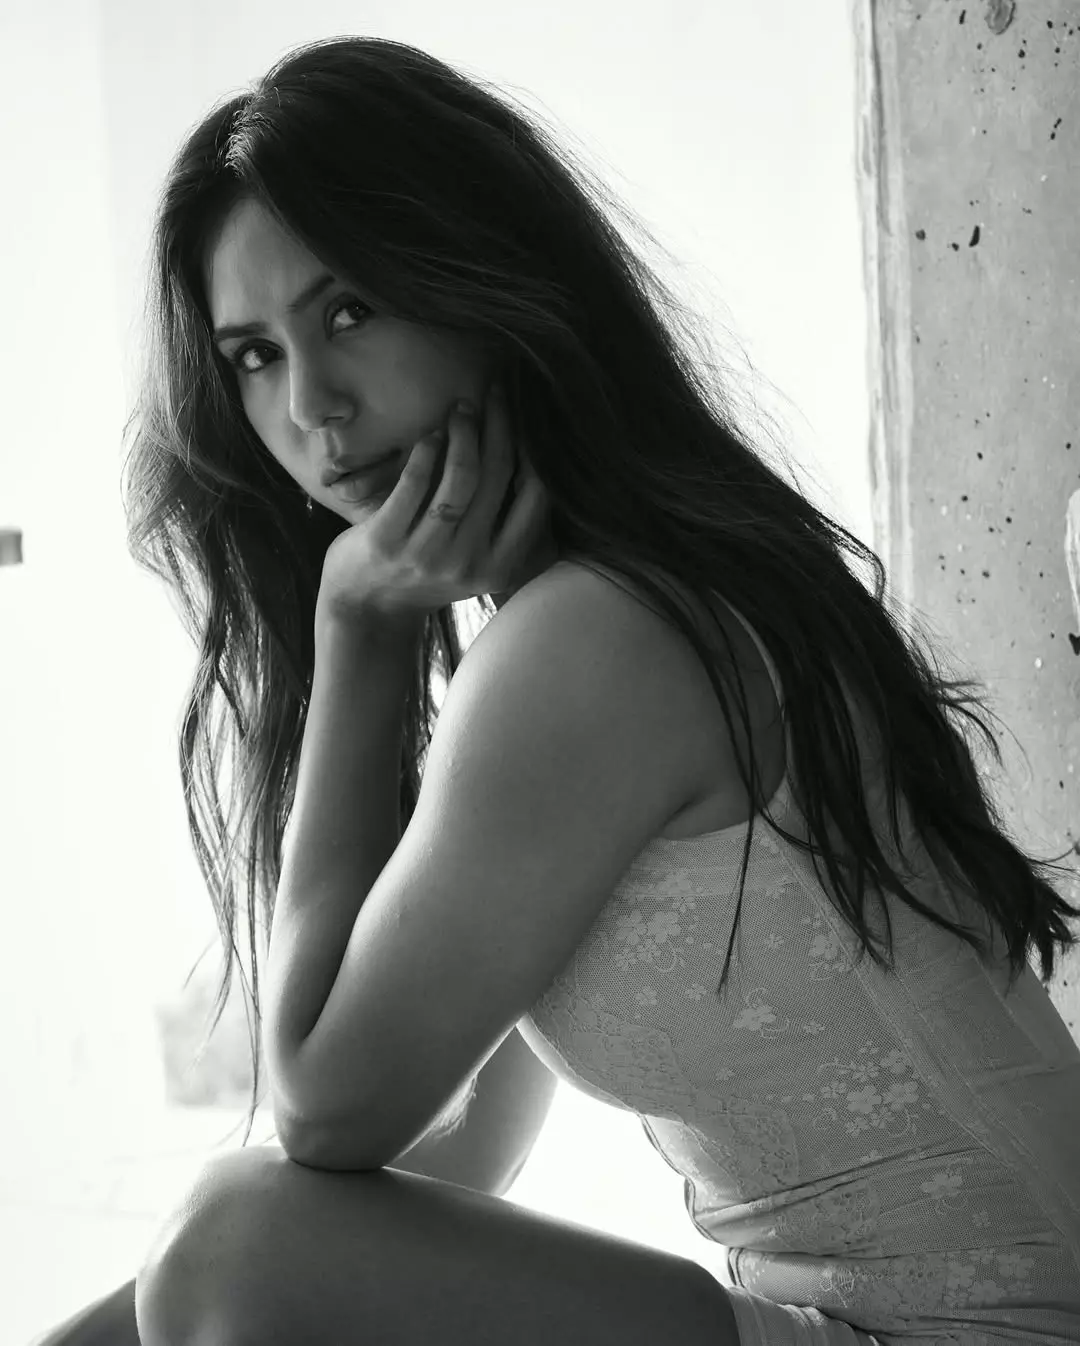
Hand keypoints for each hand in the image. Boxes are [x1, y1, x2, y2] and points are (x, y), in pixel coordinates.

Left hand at [316, 381, 551, 627]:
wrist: (367, 608)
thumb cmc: (427, 572)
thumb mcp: (476, 562)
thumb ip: (502, 525)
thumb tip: (533, 455)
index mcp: (498, 568)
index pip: (535, 500)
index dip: (535, 452)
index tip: (528, 418)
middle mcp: (467, 564)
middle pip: (497, 479)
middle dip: (501, 427)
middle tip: (497, 394)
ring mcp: (426, 555)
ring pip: (460, 479)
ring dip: (465, 434)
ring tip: (463, 409)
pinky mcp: (385, 542)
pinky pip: (413, 484)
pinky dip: (427, 452)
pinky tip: (431, 433)